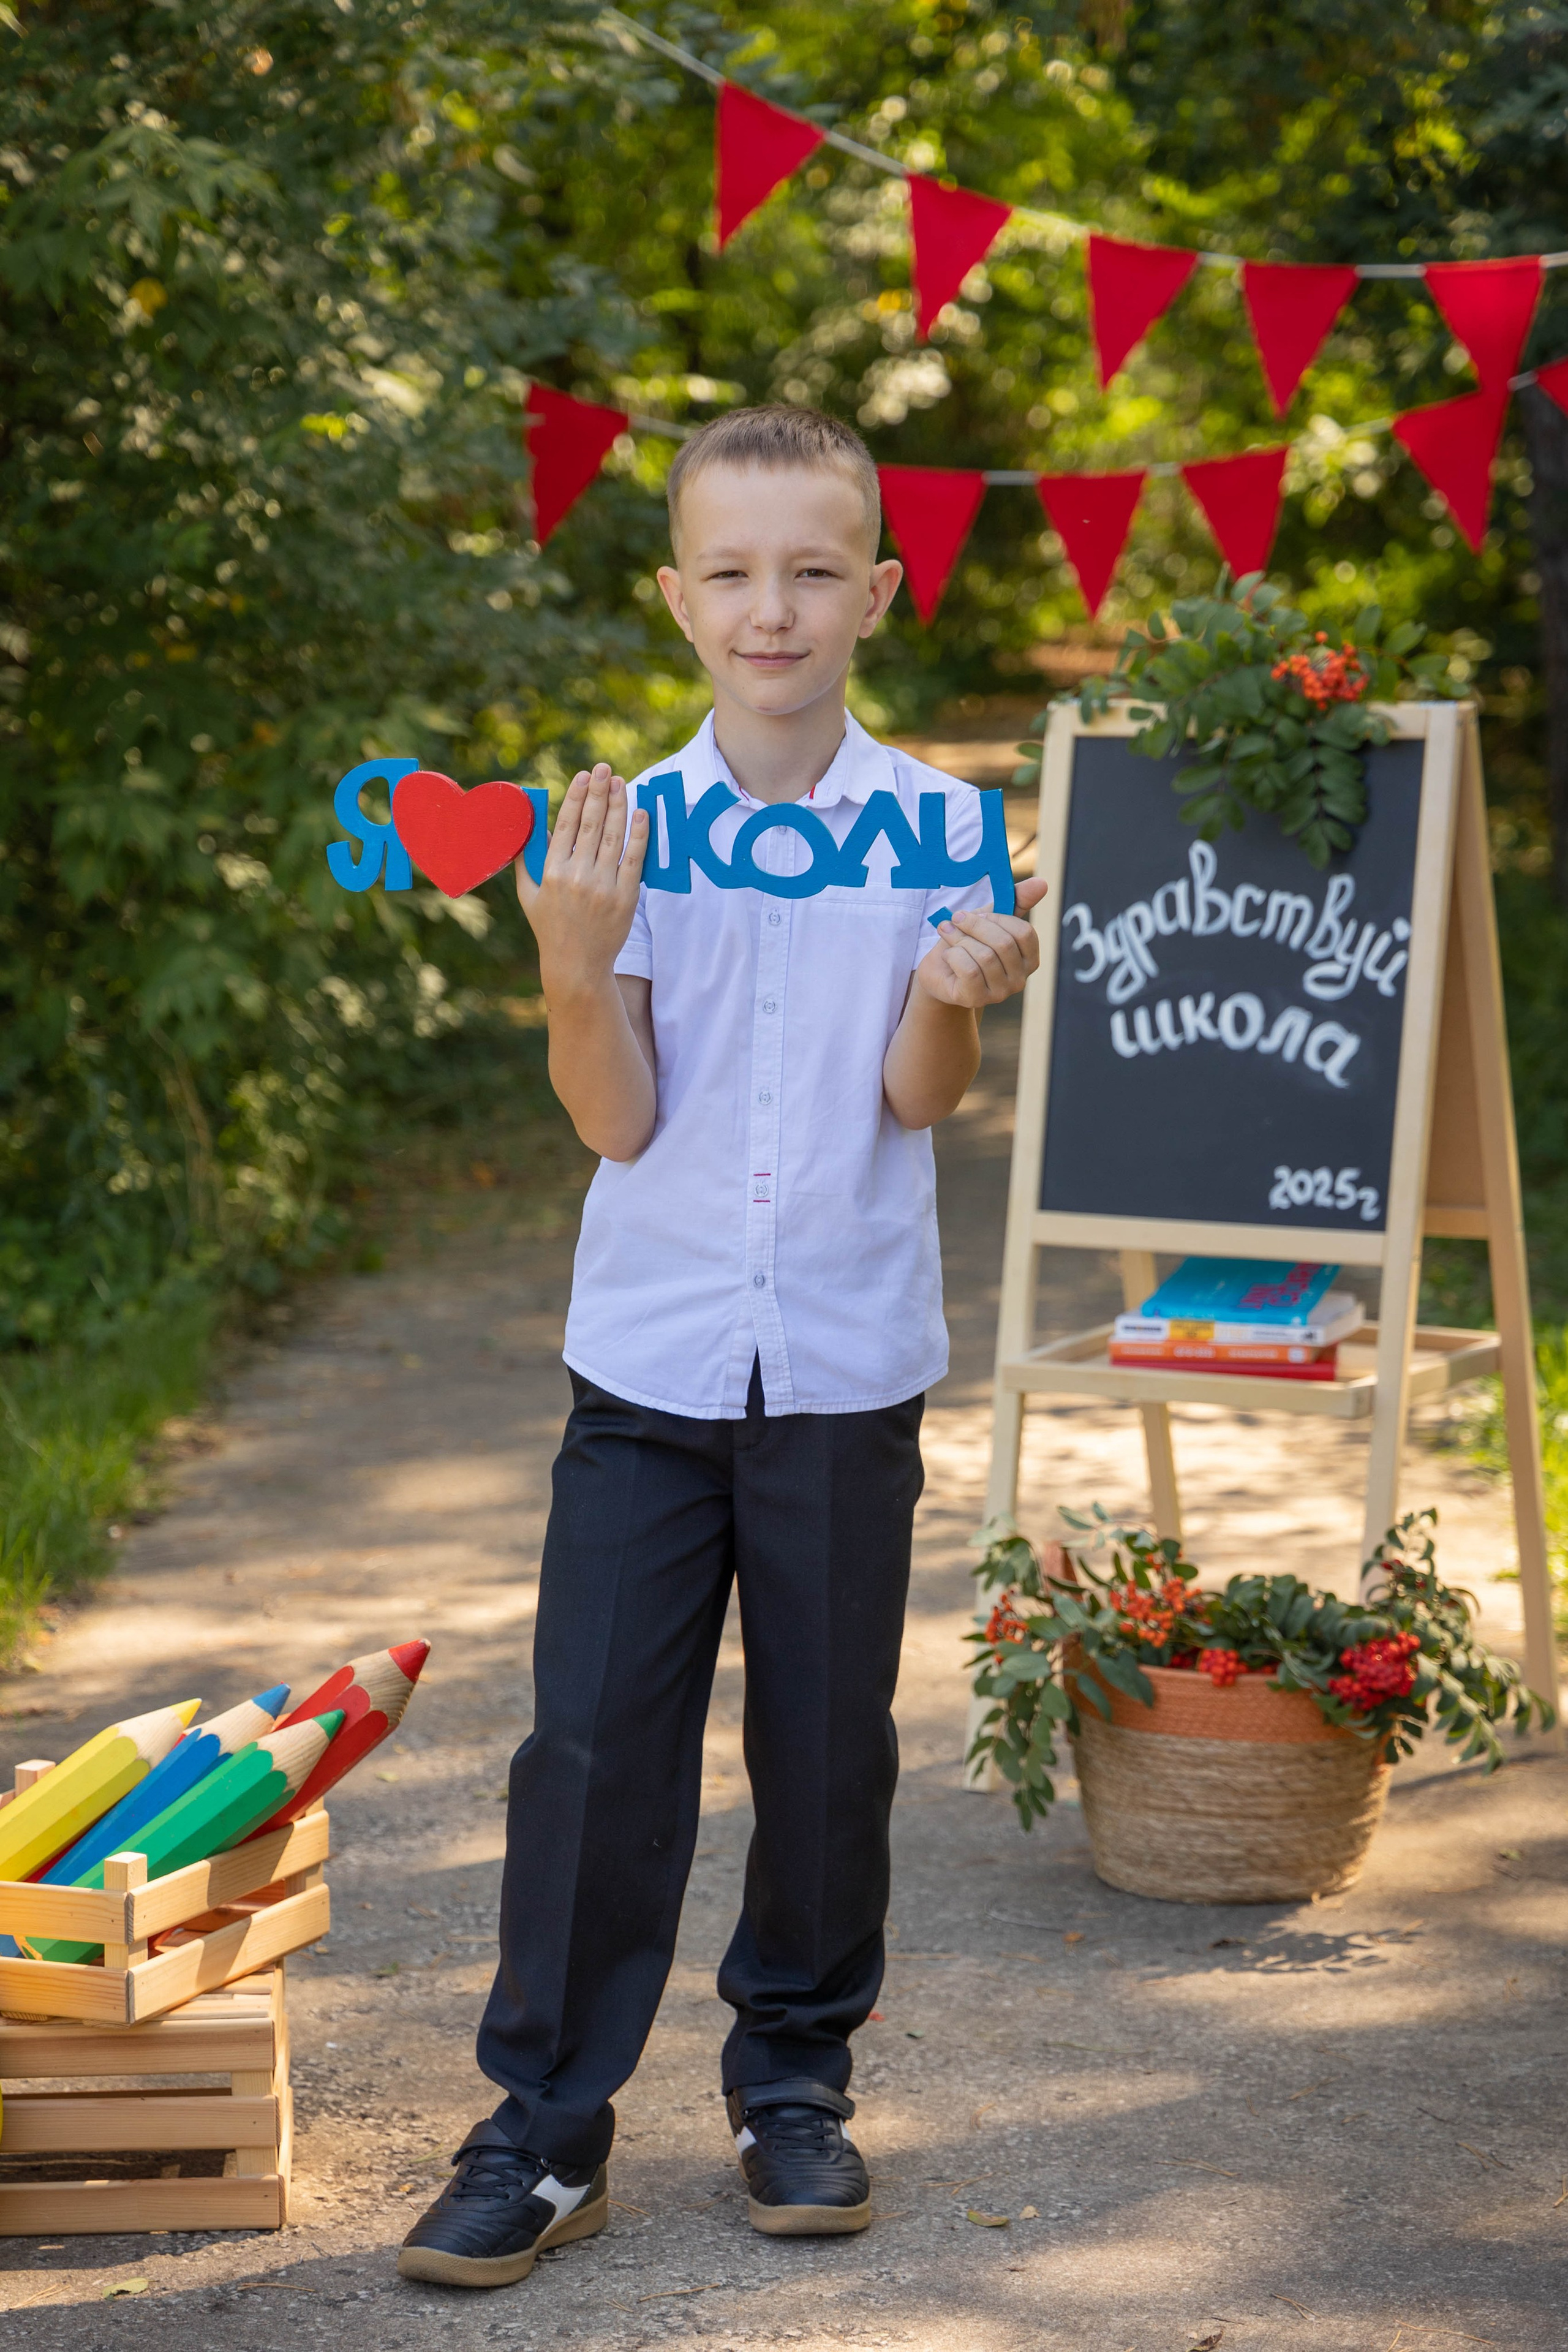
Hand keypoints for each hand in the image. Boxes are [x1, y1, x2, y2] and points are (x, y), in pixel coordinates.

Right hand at [516, 762, 647, 999]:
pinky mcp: (625, 898)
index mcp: (552, 872)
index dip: (576, 797)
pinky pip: (634, 859)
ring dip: (619, 806)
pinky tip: (641, 814)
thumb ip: (527, 861)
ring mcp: (603, 887)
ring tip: (621, 783)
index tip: (583, 776)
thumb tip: (529, 827)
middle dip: (598, 792)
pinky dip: (639, 835)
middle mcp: (577, 876)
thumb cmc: (550, 928)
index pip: (566, 825)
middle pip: (591, 824)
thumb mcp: (528, 895)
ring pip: (614, 837)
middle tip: (604, 768)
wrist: (576, 966)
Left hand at [913, 879, 1048, 1008]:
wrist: (939, 970)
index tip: (977, 913)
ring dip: (959, 939)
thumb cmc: (969, 942)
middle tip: (956, 918)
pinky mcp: (977, 999)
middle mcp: (1020, 979)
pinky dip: (953, 956)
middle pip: (1003, 944)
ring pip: (984, 956)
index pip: (1024, 933)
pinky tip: (948, 955)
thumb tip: (1042, 883)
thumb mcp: (990, 918)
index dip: (998, 919)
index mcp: (1029, 959)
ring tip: (947, 933)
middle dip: (975, 926)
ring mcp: (1000, 993)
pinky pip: (969, 970)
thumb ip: (1017, 901)